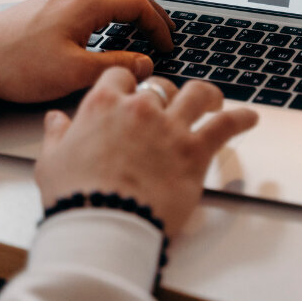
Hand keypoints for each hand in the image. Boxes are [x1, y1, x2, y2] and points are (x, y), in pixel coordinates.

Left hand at [0, 0, 173, 103]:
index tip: (167, 44)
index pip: (138, 4)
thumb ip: (115, 66)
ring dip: (130, 5)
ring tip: (141, 27)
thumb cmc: (16, 64)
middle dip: (150, 8)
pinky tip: (107, 28)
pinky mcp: (49, 5)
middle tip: (164, 29)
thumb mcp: (73, 72)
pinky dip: (110, 8)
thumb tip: (145, 64)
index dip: (159, 25)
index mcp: (86, 3)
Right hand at [35, 67, 258, 238]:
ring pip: (198, 94)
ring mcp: (171, 126)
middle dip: (166, 93)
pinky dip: (241, 118)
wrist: (104, 223)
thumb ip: (57, 135)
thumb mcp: (51, 162)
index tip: (130, 92)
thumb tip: (55, 120)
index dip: (126, 84)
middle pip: (160, 86)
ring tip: (213, 100)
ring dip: (207, 95)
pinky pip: (226, 125)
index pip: (120, 77)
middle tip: (170, 104)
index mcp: (104, 105)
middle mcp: (140, 108)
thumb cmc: (75, 196)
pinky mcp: (195, 150)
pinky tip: (250, 118)